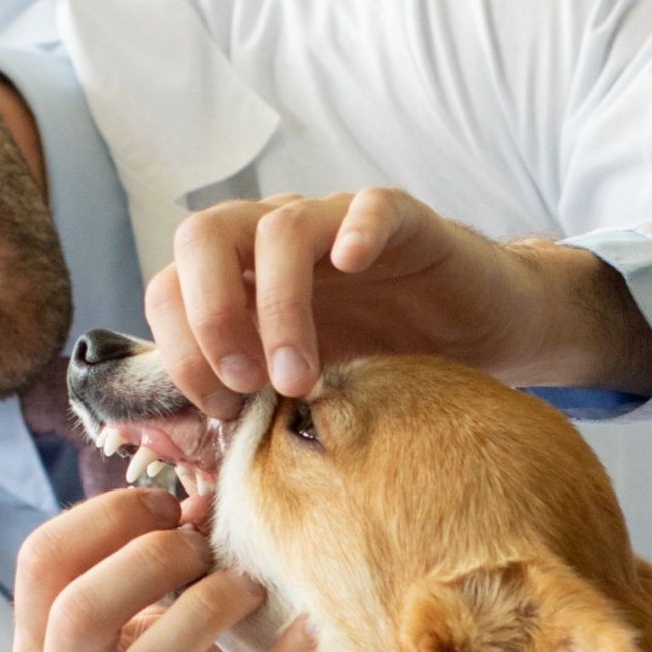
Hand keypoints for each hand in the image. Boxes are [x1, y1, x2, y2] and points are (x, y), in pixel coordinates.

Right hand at [10, 487, 325, 651]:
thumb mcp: (130, 644)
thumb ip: (148, 576)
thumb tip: (205, 497)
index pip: (41, 562)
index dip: (107, 516)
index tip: (167, 507)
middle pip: (83, 609)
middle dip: (152, 557)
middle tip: (203, 547)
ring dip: (212, 605)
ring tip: (249, 589)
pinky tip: (313, 635)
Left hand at [145, 186, 651, 415]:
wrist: (481, 339)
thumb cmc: (385, 367)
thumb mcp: (304, 395)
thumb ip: (246, 407)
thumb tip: (179, 445)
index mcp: (241, 281)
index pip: (170, 288)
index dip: (182, 348)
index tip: (221, 409)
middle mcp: (277, 242)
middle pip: (202, 235)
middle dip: (209, 314)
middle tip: (243, 383)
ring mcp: (336, 223)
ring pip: (279, 227)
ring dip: (278, 306)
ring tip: (301, 378)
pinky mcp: (402, 220)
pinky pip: (369, 206)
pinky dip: (354, 231)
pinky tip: (354, 265)